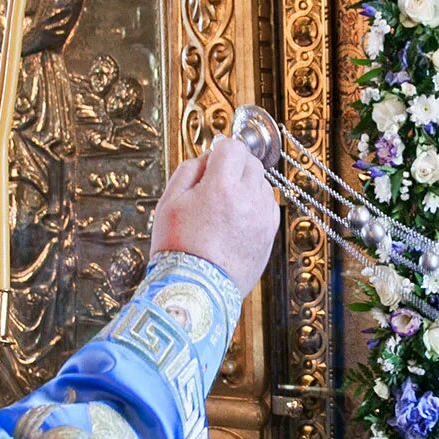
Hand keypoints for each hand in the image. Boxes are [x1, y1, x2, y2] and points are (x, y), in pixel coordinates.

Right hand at [149, 136, 278, 297]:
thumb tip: (206, 158)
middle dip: (234, 165)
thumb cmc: (179, 249)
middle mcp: (248, 199)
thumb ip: (188, 170)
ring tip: (223, 205)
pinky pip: (268, 207)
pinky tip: (236, 218)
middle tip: (215, 182)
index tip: (212, 159)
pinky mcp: (269, 236)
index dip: (219, 150)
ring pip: (262, 184)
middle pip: (251, 163)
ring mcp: (262, 219)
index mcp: (222, 186)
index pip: (232, 147)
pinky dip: (255, 206)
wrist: (195, 291)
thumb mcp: (168, 202)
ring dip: (246, 185)